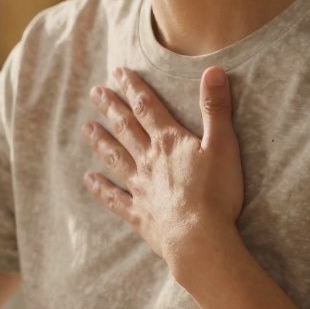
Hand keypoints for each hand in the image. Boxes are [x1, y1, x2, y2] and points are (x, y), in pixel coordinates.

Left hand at [79, 65, 244, 271]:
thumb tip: (214, 70)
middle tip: (95, 93)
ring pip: (116, 158)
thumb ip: (216, 108)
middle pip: (126, 129)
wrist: (198, 238)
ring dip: (101, 142)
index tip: (117, 73)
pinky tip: (89, 180)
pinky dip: (101, 188)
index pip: (148, 108)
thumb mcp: (223, 145)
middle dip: (111, 108)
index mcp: (169, 142)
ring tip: (86, 128)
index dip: (133, 88)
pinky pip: (115, 198)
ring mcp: (141, 188)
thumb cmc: (216, 193)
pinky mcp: (139, 213)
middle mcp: (149, 161)